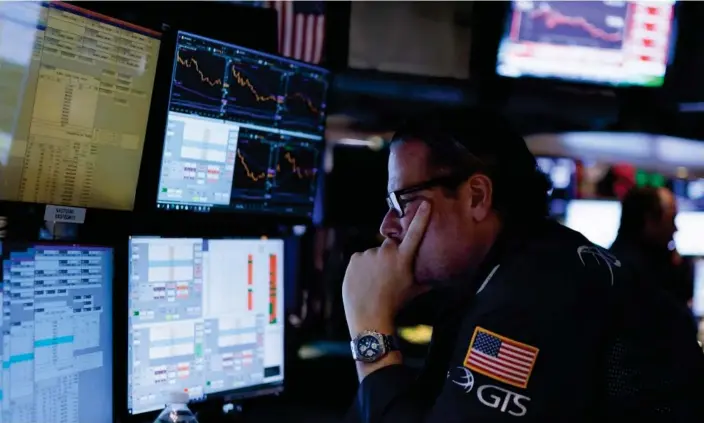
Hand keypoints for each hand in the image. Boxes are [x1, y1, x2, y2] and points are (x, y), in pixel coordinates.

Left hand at [342, 201, 431, 336]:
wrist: (369, 316)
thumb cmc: (394, 304)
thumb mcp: (413, 290)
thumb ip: (426, 280)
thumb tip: (440, 279)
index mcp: (403, 258)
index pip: (415, 233)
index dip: (421, 217)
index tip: (424, 203)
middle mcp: (387, 252)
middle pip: (390, 246)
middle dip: (390, 255)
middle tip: (387, 274)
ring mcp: (369, 254)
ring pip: (374, 255)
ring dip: (374, 263)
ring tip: (373, 282)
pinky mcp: (355, 258)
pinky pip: (360, 259)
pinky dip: (361, 267)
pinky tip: (363, 281)